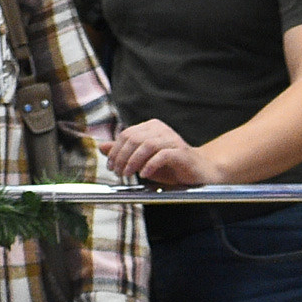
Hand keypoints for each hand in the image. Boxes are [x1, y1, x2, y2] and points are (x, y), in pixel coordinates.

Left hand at [102, 120, 219, 188]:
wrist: (199, 172)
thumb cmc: (171, 166)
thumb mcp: (142, 160)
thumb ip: (124, 152)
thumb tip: (102, 147)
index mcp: (151, 127)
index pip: (126, 134)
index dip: (115, 150)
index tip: (111, 166)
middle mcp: (161, 129)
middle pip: (134, 138)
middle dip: (121, 157)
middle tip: (118, 172)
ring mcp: (172, 139)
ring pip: (146, 145)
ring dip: (133, 161)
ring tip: (128, 174)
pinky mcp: (181, 152)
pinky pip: (162, 155)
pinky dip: (150, 165)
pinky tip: (144, 175)